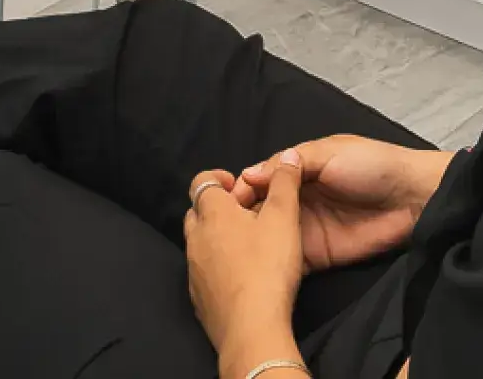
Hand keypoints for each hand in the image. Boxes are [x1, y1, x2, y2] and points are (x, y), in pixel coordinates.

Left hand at [185, 160, 304, 360]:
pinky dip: (218, 265)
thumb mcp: (284, 216)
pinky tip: (242, 274)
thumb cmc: (268, 265)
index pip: (201, 182)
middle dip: (219, 206)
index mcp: (213, 214)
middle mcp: (196, 240)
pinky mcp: (199, 298)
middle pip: (197, 212)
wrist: (251, 328)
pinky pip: (204, 271)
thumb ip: (286, 182)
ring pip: (199, 243)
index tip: (241, 184)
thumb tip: (288, 155)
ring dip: (218, 236)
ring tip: (249, 243)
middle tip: (248, 212)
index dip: (219, 177)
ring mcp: (194, 272)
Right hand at [234, 135, 452, 271]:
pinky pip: (284, 260)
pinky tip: (246, 268)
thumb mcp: (333, 152)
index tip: (223, 201)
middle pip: (260, 209)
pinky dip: (267, 263)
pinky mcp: (313, 256)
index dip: (244, 189)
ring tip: (224, 250)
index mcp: (301, 170)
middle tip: (218, 229)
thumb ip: (294, 163)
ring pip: (267, 235)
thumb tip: (249, 173)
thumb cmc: (373, 165)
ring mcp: (304, 229)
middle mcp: (298, 199)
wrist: (410, 199)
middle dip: (240, 217)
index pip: (262, 179)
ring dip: (249, 241)